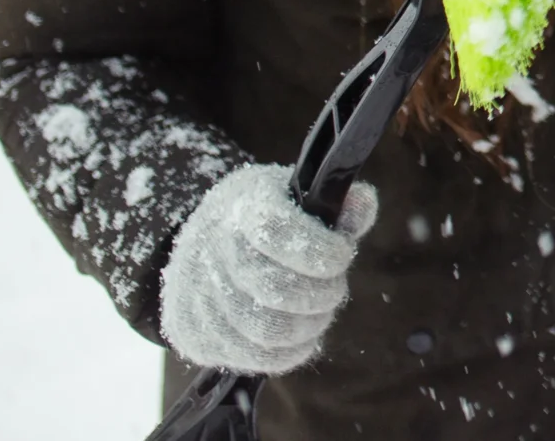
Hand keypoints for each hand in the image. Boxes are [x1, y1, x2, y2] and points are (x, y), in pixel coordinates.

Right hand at [160, 162, 378, 374]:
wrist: (201, 246)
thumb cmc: (265, 218)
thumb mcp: (298, 197)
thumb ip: (337, 206)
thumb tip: (361, 204)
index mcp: (241, 205)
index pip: (279, 231)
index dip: (321, 251)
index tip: (341, 255)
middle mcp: (211, 247)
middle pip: (277, 289)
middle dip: (322, 294)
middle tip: (333, 289)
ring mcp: (197, 293)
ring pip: (269, 330)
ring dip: (309, 325)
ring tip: (317, 311)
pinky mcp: (193, 334)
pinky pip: (256, 358)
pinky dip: (290, 350)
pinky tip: (300, 334)